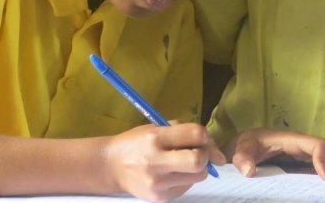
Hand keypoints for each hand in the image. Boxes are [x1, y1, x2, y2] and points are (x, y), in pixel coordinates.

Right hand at [104, 123, 225, 200]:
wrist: (111, 166)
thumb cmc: (137, 142)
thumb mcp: (156, 127)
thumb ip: (183, 131)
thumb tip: (213, 148)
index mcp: (156, 137)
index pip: (196, 134)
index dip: (205, 136)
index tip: (203, 139)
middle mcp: (156, 161)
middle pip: (198, 161)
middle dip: (205, 155)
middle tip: (199, 153)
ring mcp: (158, 183)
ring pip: (197, 177)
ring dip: (198, 169)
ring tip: (184, 163)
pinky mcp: (160, 198)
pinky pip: (187, 187)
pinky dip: (186, 179)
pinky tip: (173, 173)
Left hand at [230, 128, 324, 180]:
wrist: (250, 141)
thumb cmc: (248, 144)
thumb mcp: (242, 149)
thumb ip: (244, 158)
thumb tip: (249, 171)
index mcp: (295, 140)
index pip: (317, 145)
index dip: (324, 159)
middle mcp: (310, 142)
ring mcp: (316, 150)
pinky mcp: (318, 158)